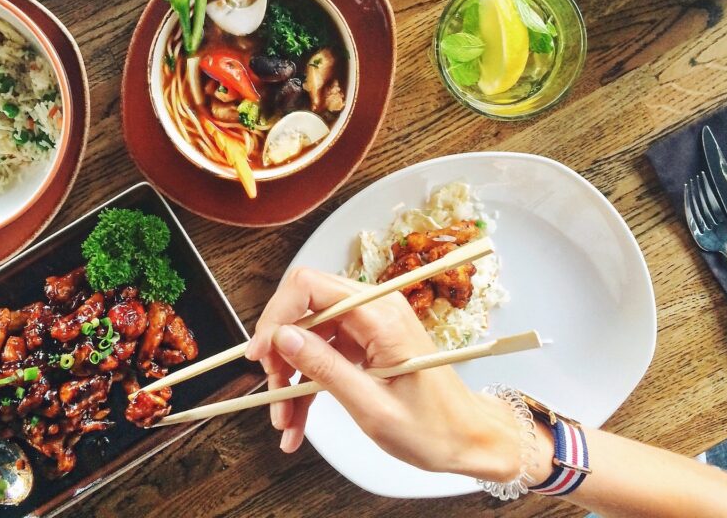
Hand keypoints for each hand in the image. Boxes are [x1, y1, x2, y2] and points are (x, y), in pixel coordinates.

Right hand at [245, 267, 529, 481]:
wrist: (467, 438)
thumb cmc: (433, 428)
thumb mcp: (372, 406)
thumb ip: (325, 368)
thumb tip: (282, 338)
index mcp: (381, 315)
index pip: (310, 286)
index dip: (276, 315)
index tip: (259, 353)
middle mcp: (374, 311)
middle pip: (304, 310)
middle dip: (280, 352)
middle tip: (272, 392)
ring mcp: (369, 327)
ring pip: (308, 337)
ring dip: (289, 377)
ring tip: (285, 422)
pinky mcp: (365, 344)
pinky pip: (322, 355)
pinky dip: (306, 386)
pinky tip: (297, 422)